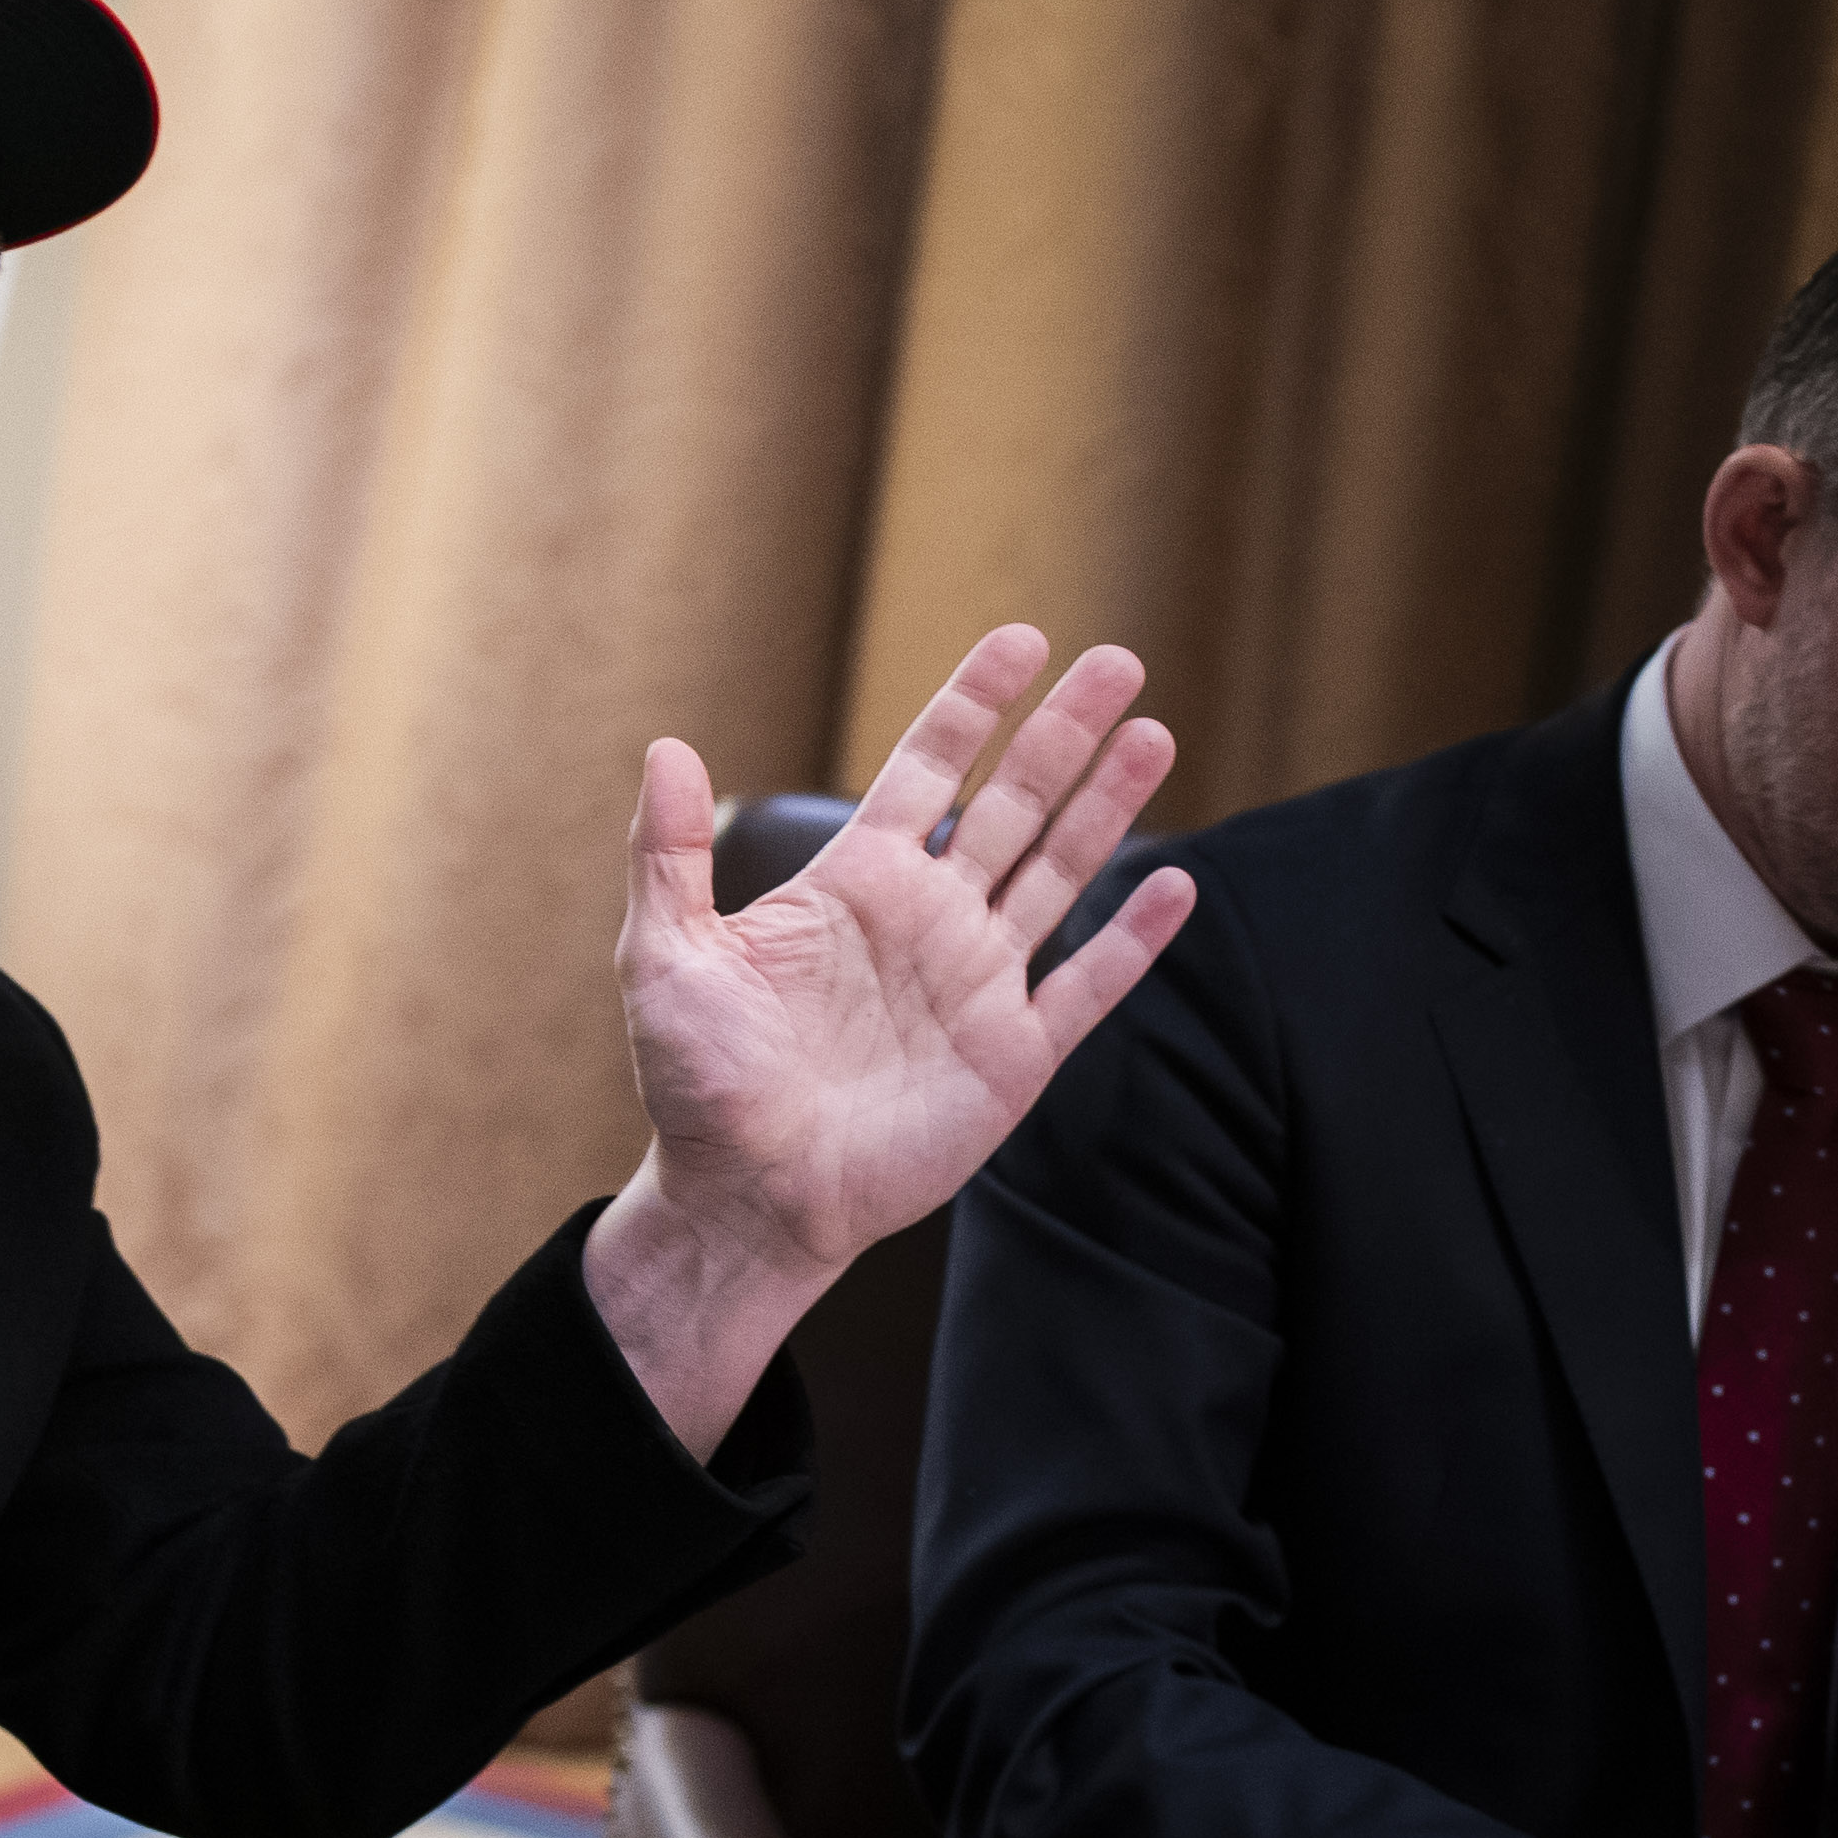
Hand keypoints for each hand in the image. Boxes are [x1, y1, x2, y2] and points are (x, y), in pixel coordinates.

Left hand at [575, 628, 1190, 1460]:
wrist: (744, 1196)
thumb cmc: (696, 1082)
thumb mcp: (665, 957)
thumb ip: (668, 855)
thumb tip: (662, 747)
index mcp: (856, 882)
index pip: (930, 768)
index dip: (975, 704)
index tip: (1023, 641)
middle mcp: (928, 918)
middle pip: (1013, 801)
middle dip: (1064, 731)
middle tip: (1120, 658)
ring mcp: (977, 983)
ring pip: (1060, 872)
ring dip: (1108, 805)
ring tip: (1154, 734)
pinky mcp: (1011, 1056)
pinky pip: (1086, 985)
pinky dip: (1133, 939)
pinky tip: (1174, 884)